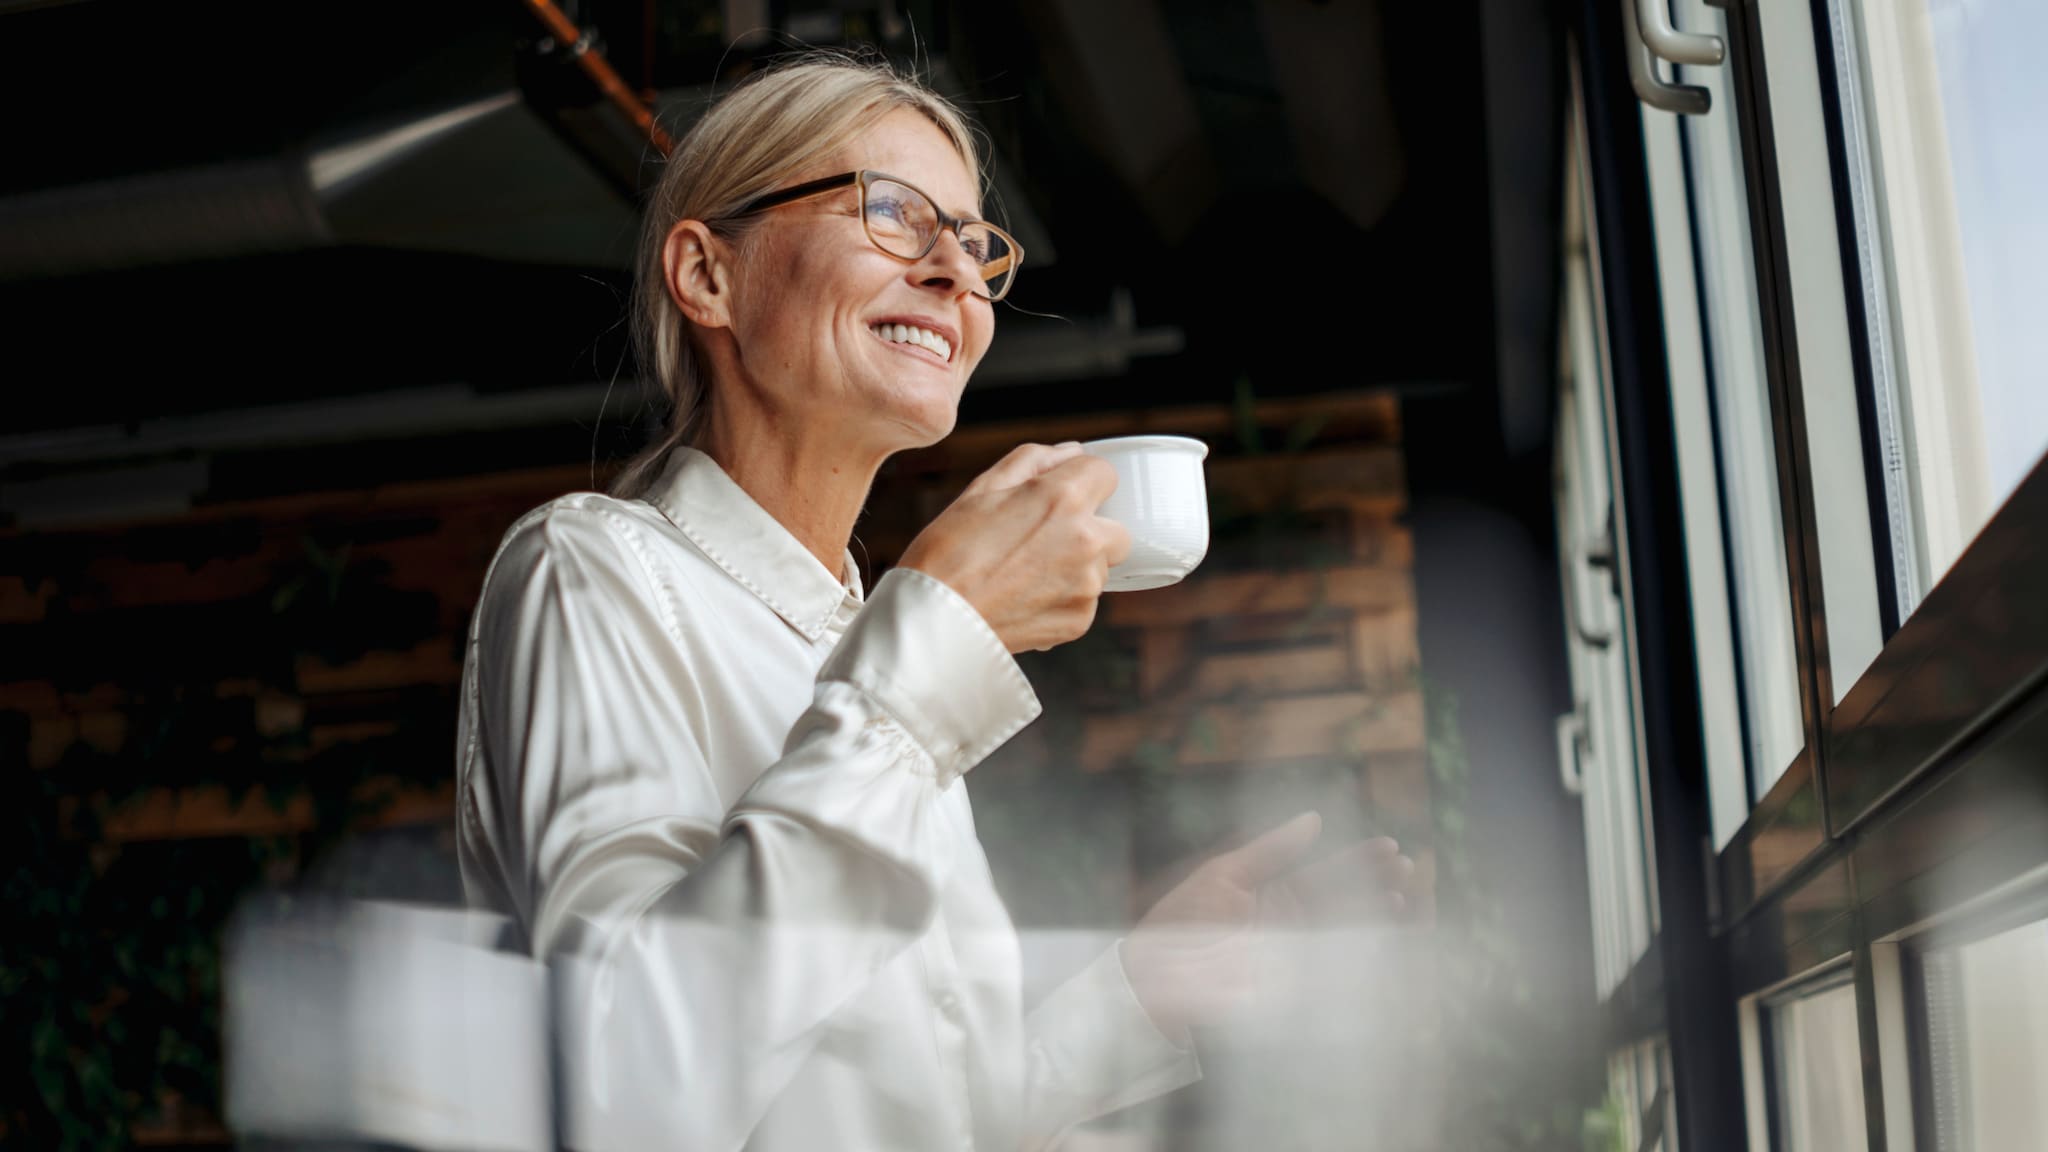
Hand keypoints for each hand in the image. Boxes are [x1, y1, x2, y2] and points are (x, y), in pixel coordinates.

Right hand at [898, 442, 1131, 652]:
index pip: (1106, 473)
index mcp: (1064, 499)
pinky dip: (1062, 598)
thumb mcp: (982, 489)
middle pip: (1118, 528)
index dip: (1082, 480)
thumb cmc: (948, 551)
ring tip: (1025, 573)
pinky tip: (1024, 597)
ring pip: (1100, 568)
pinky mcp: (1080, 621)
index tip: (1062, 495)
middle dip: (1091, 529)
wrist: (933, 620)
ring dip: (1076, 566)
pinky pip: (1084, 601)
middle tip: (1044, 540)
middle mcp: (1087, 541)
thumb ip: (1033, 460)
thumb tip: (1070, 452)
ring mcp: (1087, 585)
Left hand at [1120, 813, 1415, 1040]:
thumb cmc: (1182, 921)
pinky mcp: (1294, 985)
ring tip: (1402, 898)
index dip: (1359, 859)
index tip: (1389, 846)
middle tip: (1406, 868)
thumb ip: (1271, 851)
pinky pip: (1335, 968)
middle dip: (1377, 884)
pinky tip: (1384, 938)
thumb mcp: (1224, 875)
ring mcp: (1296, 955)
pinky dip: (1362, 955)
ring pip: (1346, 932)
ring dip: (1376, 916)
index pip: (1328, 871)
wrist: (1156, 978)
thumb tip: (1314, 819)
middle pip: (1346, 900)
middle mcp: (1293, 922)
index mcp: (1276, 892)